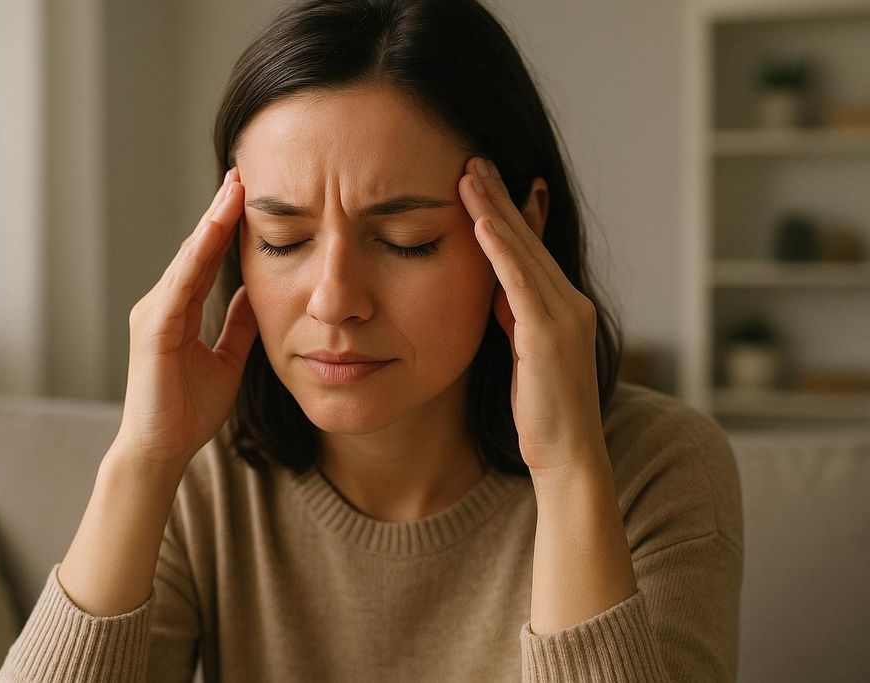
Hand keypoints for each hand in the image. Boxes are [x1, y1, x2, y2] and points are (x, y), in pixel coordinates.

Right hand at [115, 167, 258, 468]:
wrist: (162, 449)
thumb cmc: (188, 410)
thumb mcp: (226, 359)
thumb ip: (236, 325)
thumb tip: (253, 294)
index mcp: (178, 310)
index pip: (207, 258)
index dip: (227, 226)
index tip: (248, 194)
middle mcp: (162, 304)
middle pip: (197, 248)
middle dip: (219, 211)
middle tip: (242, 172)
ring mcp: (154, 313)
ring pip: (188, 258)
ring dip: (211, 222)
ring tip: (234, 189)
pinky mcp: (154, 329)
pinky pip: (180, 285)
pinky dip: (198, 256)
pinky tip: (214, 231)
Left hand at [458, 157, 606, 476]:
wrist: (568, 457)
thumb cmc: (543, 413)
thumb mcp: (524, 354)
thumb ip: (515, 317)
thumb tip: (496, 288)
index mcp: (563, 307)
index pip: (530, 250)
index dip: (508, 213)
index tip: (483, 181)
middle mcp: (570, 303)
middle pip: (528, 240)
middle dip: (500, 198)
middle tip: (473, 161)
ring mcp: (564, 317)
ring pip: (523, 253)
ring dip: (495, 211)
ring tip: (469, 176)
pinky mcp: (549, 336)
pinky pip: (520, 284)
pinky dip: (501, 251)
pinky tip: (480, 223)